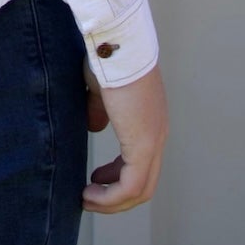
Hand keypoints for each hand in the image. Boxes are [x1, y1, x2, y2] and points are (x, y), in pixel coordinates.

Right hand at [81, 62, 166, 214]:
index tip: (95, 179)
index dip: (117, 177)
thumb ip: (99, 109)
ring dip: (111, 202)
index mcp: (148, 121)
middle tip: (90, 196)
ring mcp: (153, 141)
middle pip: (143, 183)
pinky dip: (110, 197)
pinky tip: (89, 192)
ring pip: (139, 190)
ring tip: (87, 199)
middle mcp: (157, 135)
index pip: (140, 163)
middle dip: (114, 196)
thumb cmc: (107, 58)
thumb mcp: (100, 89)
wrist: (117, 43)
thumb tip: (93, 127)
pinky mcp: (144, 145)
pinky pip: (130, 186)